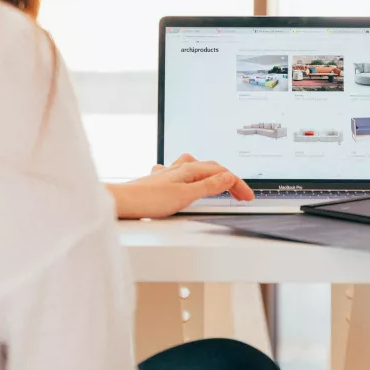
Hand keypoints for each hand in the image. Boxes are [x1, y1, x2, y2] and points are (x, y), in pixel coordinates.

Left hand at [108, 154, 253, 219]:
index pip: (222, 174)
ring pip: (197, 167)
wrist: (121, 202)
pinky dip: (193, 176)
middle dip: (229, 180)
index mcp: (189, 169)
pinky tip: (187, 180)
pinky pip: (182, 173)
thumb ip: (208, 186)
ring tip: (221, 183)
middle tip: (241, 195)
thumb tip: (229, 177)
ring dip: (212, 174)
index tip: (248, 197)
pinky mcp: (160, 181)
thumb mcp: (185, 196)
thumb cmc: (148, 200)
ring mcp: (169, 173)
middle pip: (212, 168)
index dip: (238, 185)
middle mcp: (179, 167)